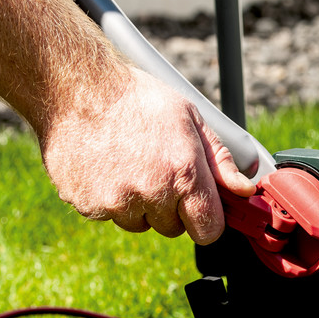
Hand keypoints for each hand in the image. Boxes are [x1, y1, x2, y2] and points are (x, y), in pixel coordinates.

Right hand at [39, 68, 256, 243]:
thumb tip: (243, 190)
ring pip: (139, 223)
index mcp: (183, 172)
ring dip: (138, 205)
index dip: (207, 221)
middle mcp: (152, 192)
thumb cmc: (137, 98)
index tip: (200, 210)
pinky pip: (107, 215)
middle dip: (170, 207)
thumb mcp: (190, 118)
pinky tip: (105, 166)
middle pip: (173, 228)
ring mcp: (117, 201)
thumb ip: (220, 160)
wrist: (75, 87)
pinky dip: (107, 198)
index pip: (208, 230)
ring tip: (127, 164)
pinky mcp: (88, 204)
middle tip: (156, 170)